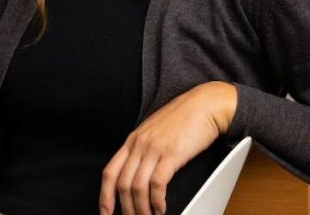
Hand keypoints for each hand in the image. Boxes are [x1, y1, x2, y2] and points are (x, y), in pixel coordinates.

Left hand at [99, 81, 237, 214]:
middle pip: (122, 183)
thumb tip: (138, 173)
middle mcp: (138, 145)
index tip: (105, 212)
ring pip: (137, 186)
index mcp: (132, 141)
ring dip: (141, 208)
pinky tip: (160, 208)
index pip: (110, 172)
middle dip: (125, 208)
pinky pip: (157, 183)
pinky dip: (157, 200)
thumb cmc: (183, 119)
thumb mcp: (154, 133)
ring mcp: (153, 149)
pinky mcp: (171, 154)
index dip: (105, 195)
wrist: (204, 105)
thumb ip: (144, 150)